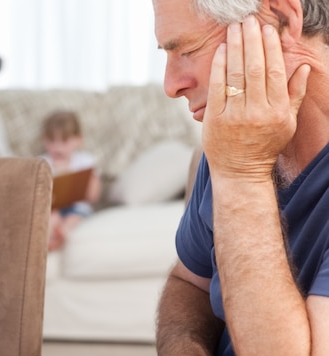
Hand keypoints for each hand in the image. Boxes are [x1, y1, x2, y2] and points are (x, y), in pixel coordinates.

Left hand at [202, 16, 308, 181]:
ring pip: (235, 75)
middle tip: (248, 22)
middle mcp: (256, 111)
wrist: (240, 172)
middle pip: (254, 68)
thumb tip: (302, 68)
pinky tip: (222, 50)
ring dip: (234, 47)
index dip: (270, 48)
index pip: (274, 71)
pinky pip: (217, 88)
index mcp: (277, 110)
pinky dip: (219, 67)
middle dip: (251, 41)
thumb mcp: (287, 122)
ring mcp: (234, 115)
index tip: (266, 30)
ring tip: (234, 29)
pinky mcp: (215, 119)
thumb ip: (294, 94)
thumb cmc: (265, 145)